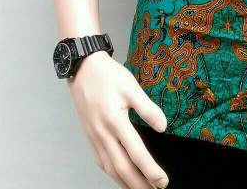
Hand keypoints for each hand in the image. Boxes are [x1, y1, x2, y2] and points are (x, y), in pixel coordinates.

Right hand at [67, 51, 169, 188]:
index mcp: (115, 122)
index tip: (162, 181)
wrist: (83, 69)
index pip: (136, 153)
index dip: (150, 170)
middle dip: (139, 183)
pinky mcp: (90, 136)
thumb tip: (163, 126)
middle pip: (122, 168)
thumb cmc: (109, 76)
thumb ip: (147, 108)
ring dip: (125, 182)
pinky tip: (120, 177)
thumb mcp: (131, 87)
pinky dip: (112, 174)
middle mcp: (103, 134)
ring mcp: (94, 137)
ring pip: (110, 168)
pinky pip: (101, 161)